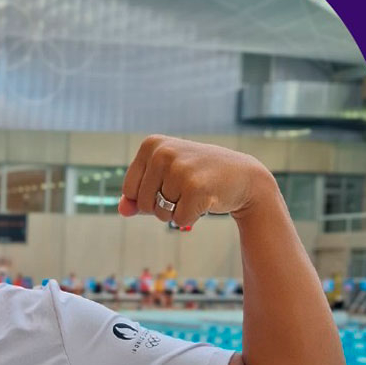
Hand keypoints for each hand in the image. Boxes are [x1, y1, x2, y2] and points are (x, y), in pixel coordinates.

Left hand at [118, 135, 275, 227]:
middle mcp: (163, 153)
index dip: (148, 197)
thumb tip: (122, 210)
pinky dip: (191, 217)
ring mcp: (180, 169)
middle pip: (143, 204)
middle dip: (162, 207)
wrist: (243, 176)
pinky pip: (179, 219)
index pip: (129, 191)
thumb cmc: (198, 177)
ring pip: (161, 214)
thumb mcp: (164, 179)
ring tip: (196, 192)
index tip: (169, 182)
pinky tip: (206, 199)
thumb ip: (137, 195)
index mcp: (151, 145)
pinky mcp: (196, 187)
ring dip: (178, 212)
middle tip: (186, 189)